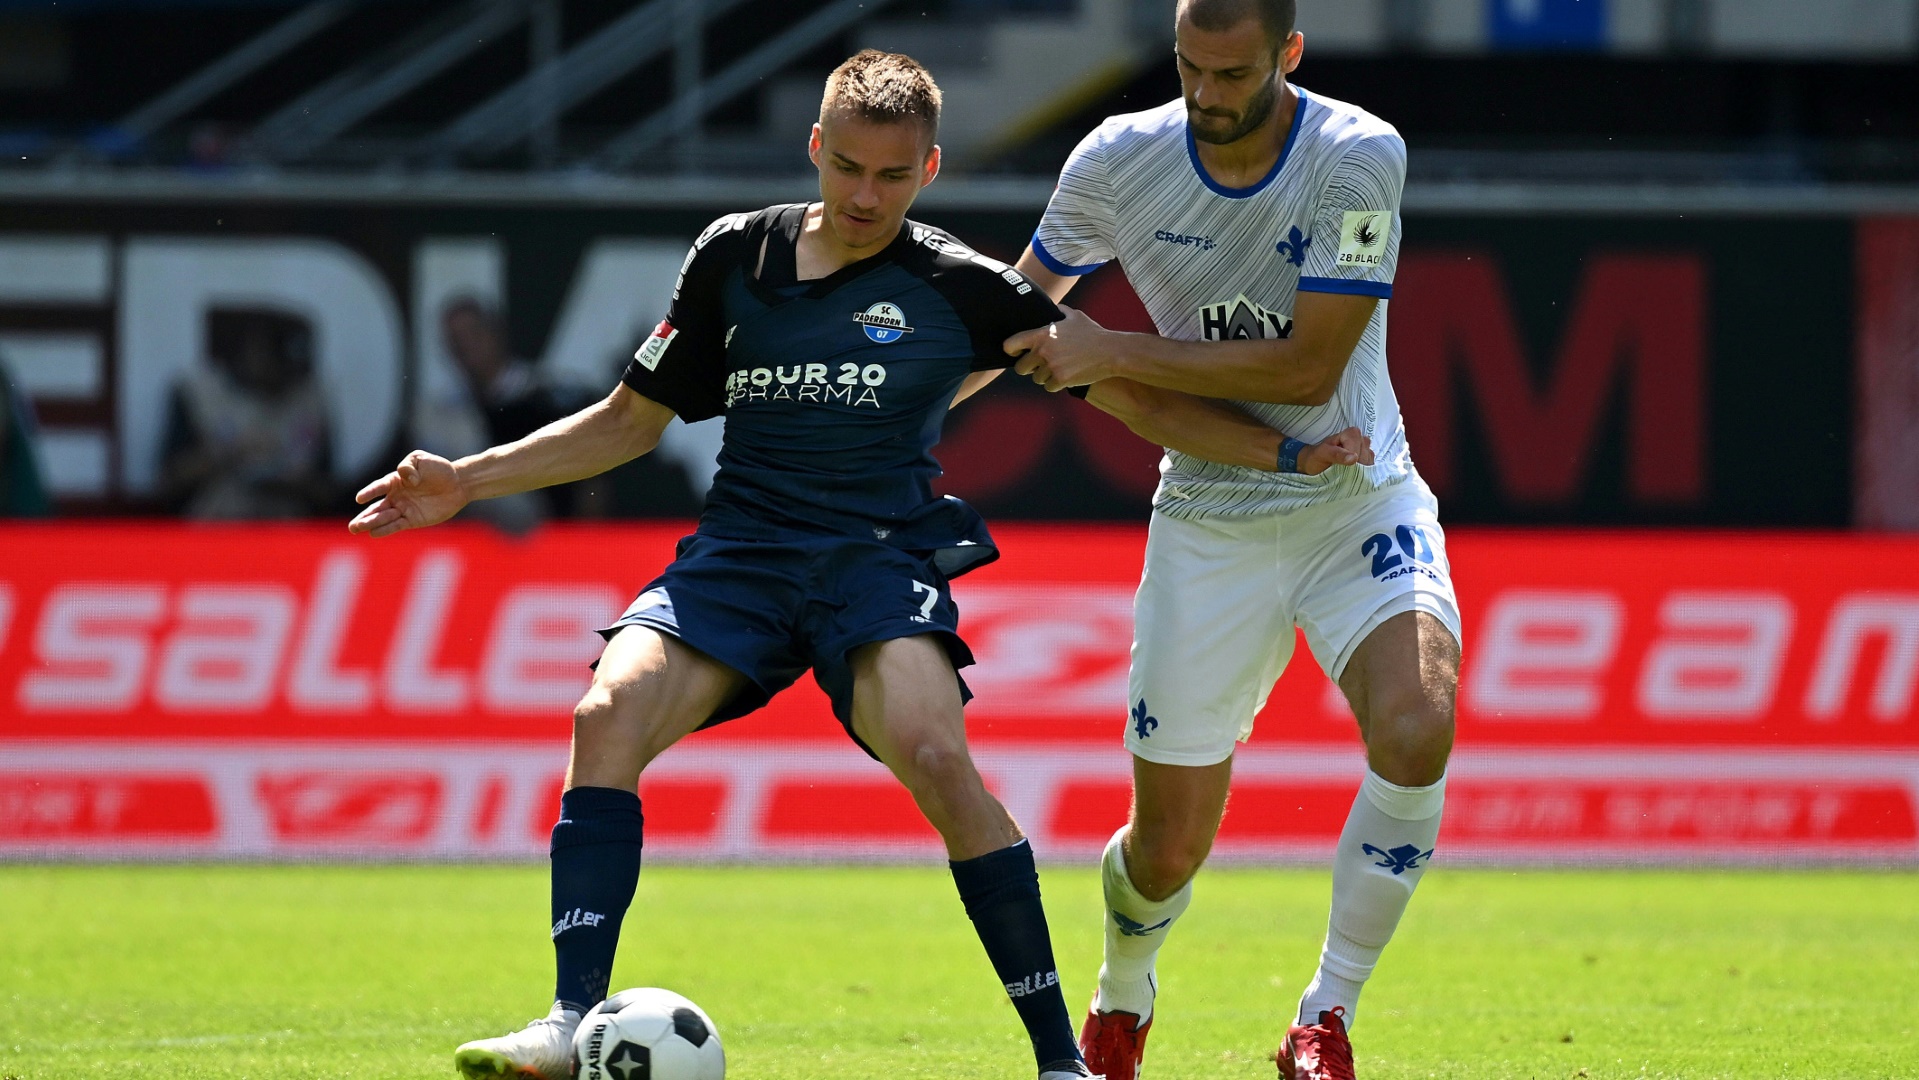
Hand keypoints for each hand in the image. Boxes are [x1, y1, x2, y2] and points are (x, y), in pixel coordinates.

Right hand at [347, 451, 468, 536]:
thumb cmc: (438, 468)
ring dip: (371, 524)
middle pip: (376, 507)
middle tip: (351, 526)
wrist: (458, 483)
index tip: (360, 498)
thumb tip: (408, 480)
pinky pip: (397, 525)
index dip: (370, 492)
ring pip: (384, 518)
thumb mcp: (421, 459)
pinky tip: (374, 533)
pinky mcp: (413, 520)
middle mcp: (396, 496)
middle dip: (364, 516)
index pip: (379, 487)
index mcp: (395, 480)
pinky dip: (386, 529)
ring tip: (357, 529)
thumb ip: (409, 466)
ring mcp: (404, 509)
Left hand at [1004, 307, 1117, 391]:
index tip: (1016, 352)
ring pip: (1036, 379)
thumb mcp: (1074, 316)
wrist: (1110, 352)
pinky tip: (1066, 376)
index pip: (1010, 345)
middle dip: (1029, 367)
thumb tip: (1051, 307)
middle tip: (1040, 364)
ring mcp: (1051, 367)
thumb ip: (1059, 311)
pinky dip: (1055, 384)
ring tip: (1059, 367)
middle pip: (1020, 368)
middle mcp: (1043, 352)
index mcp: (1042, 334)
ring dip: (1045, 376)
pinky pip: (1049, 387)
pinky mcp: (1061, 380)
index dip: (1011, 349)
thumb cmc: (1092, 332)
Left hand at [1297, 427, 1374, 475]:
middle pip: (1366, 456)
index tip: (1341, 465)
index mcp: (1351, 434)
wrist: (1315, 465)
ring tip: (1345, 471)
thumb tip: (1354, 458)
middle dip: (1355, 466)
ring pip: (1370, 463)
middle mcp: (1361, 440)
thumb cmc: (1317, 457)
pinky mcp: (1368, 461)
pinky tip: (1352, 474)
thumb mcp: (1322, 454)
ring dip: (1359, 471)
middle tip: (1341, 469)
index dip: (1351, 458)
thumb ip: (1337, 454)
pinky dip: (1362, 474)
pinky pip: (1371, 468)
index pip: (1358, 447)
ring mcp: (1366, 451)